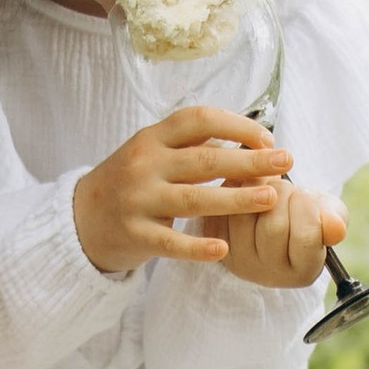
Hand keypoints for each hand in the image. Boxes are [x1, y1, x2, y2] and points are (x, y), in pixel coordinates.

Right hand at [73, 106, 292, 273]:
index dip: (235, 125)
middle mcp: (143, 164)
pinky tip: (224, 249)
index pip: (197, 120)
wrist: (82, 219)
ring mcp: (138, 200)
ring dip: (235, 198)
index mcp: (152, 138)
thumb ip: (192, 146)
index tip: (266, 138)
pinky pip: (171, 243)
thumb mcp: (153, 154)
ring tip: (269, 198)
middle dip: (249, 160)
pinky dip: (198, 247)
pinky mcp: (135, 235)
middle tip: (286, 161)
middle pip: (204, 160)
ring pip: (193, 199)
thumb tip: (249, 142)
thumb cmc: (131, 182)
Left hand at [197, 175, 345, 290]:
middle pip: (273, 226)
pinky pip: (222, 208)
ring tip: (269, 184)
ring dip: (258, 187)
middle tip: (289, 189)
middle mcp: (268, 274)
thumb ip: (335, 220)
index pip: (306, 236)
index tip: (308, 197)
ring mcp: (238, 261)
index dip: (308, 207)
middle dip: (284, 195)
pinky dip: (236, 187)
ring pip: (244, 214)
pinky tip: (249, 184)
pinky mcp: (216, 242)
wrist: (273, 213)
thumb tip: (335, 227)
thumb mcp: (329, 215)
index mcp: (302, 272)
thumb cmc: (308, 215)